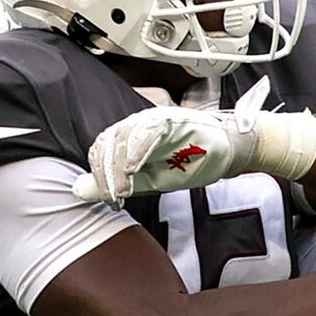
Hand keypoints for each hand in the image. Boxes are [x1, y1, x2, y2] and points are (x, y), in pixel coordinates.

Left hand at [72, 81, 315, 200]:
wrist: (233, 148)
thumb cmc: (197, 161)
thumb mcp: (156, 178)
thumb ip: (123, 182)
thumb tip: (82, 190)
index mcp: (134, 135)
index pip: (103, 148)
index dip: (99, 174)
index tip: (107, 197)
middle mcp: (141, 122)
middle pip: (108, 141)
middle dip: (105, 172)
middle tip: (112, 196)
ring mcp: (156, 119)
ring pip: (123, 136)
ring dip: (118, 166)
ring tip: (119, 189)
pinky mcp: (172, 119)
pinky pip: (147, 133)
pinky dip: (137, 152)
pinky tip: (133, 170)